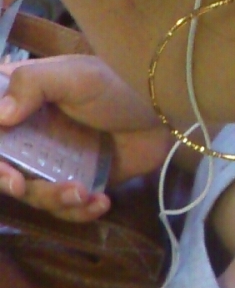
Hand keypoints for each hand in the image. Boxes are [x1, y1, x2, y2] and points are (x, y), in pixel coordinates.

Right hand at [0, 56, 172, 220]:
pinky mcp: (82, 183)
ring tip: (81, 193)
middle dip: (10, 182)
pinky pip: (69, 208)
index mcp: (21, 105)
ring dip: (53, 200)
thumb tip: (0, 117)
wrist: (164, 111)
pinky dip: (81, 212)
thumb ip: (31, 85)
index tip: (6, 168)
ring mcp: (56, 162)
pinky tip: (100, 202)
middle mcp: (32, 136)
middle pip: (6, 169)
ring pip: (36, 194)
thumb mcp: (73, 75)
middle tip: (22, 186)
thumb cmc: (117, 84)